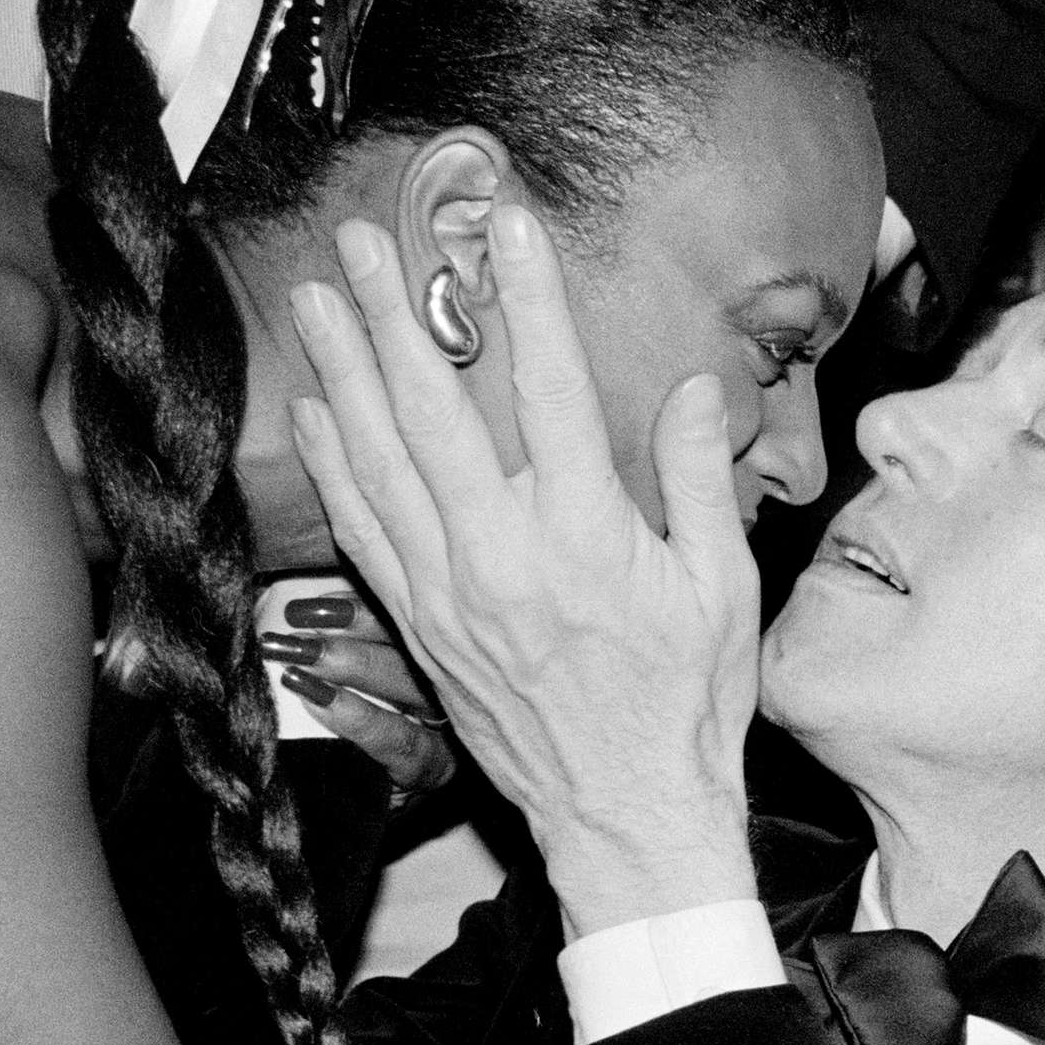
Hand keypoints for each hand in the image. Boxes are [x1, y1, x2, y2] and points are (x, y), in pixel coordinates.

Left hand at [284, 206, 758, 931]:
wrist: (628, 816)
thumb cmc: (688, 707)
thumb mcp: (724, 589)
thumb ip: (700, 482)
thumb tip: (697, 391)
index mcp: (590, 538)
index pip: (551, 390)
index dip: (530, 301)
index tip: (510, 229)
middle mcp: (506, 555)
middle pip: (435, 410)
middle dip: (396, 314)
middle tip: (370, 240)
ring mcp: (451, 591)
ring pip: (381, 459)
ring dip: (346, 370)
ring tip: (320, 296)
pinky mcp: (422, 626)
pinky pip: (363, 529)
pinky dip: (336, 464)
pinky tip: (320, 408)